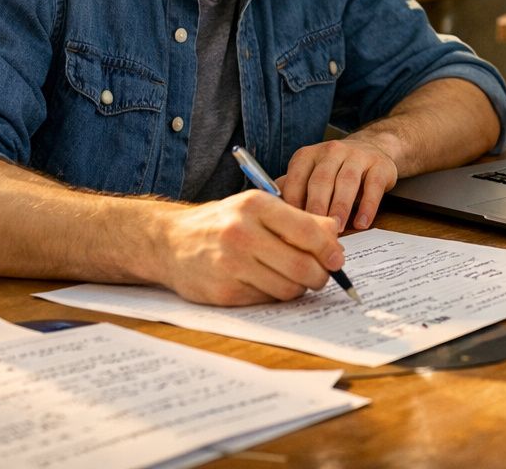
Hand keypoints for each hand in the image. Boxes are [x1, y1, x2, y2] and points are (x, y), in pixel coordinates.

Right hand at [152, 190, 345, 305]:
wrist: (169, 241)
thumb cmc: (222, 222)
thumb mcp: (258, 207)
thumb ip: (298, 218)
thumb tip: (335, 235)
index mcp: (255, 205)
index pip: (308, 231)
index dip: (329, 249)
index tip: (336, 259)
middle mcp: (241, 232)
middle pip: (302, 265)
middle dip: (319, 275)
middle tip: (320, 275)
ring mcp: (230, 264)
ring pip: (287, 288)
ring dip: (298, 288)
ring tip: (292, 279)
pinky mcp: (222, 291)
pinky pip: (266, 300)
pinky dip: (273, 295)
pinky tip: (265, 282)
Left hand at [278, 137, 398, 229]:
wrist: (372, 148)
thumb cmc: (334, 171)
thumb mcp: (311, 175)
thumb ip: (293, 191)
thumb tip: (271, 214)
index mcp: (309, 155)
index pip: (297, 177)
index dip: (293, 201)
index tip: (291, 225)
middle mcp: (332, 151)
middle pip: (321, 179)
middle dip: (317, 206)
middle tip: (314, 230)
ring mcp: (357, 155)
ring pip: (347, 181)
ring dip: (341, 206)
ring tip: (337, 228)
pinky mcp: (379, 164)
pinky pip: (373, 185)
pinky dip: (368, 206)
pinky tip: (362, 223)